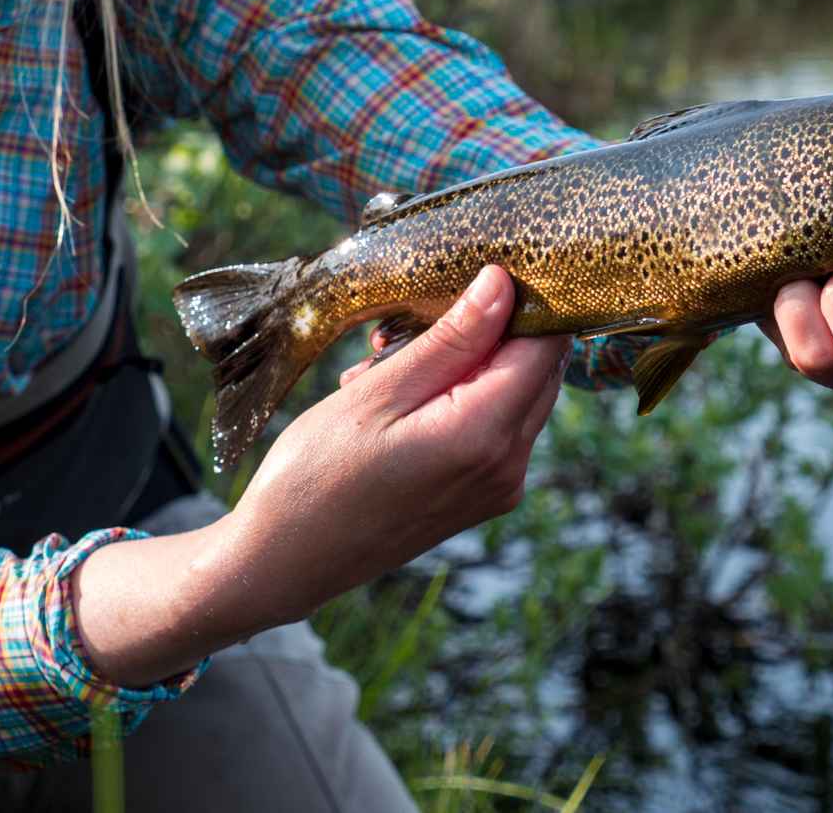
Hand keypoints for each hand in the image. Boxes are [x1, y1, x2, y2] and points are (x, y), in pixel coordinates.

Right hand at [221, 265, 564, 626]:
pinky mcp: (484, 496)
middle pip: (539, 368)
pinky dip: (460, 397)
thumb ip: (450, 340)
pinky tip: (397, 397)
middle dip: (490, 329)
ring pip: (516, 393)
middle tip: (414, 320)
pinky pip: (495, 425)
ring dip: (468, 362)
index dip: (526, 299)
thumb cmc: (315, 475)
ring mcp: (499, 487)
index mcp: (485, 435)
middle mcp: (508, 466)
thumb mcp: (377, 393)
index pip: (546, 345)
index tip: (481, 269)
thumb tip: (503, 283)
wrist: (285, 563)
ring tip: (388, 363)